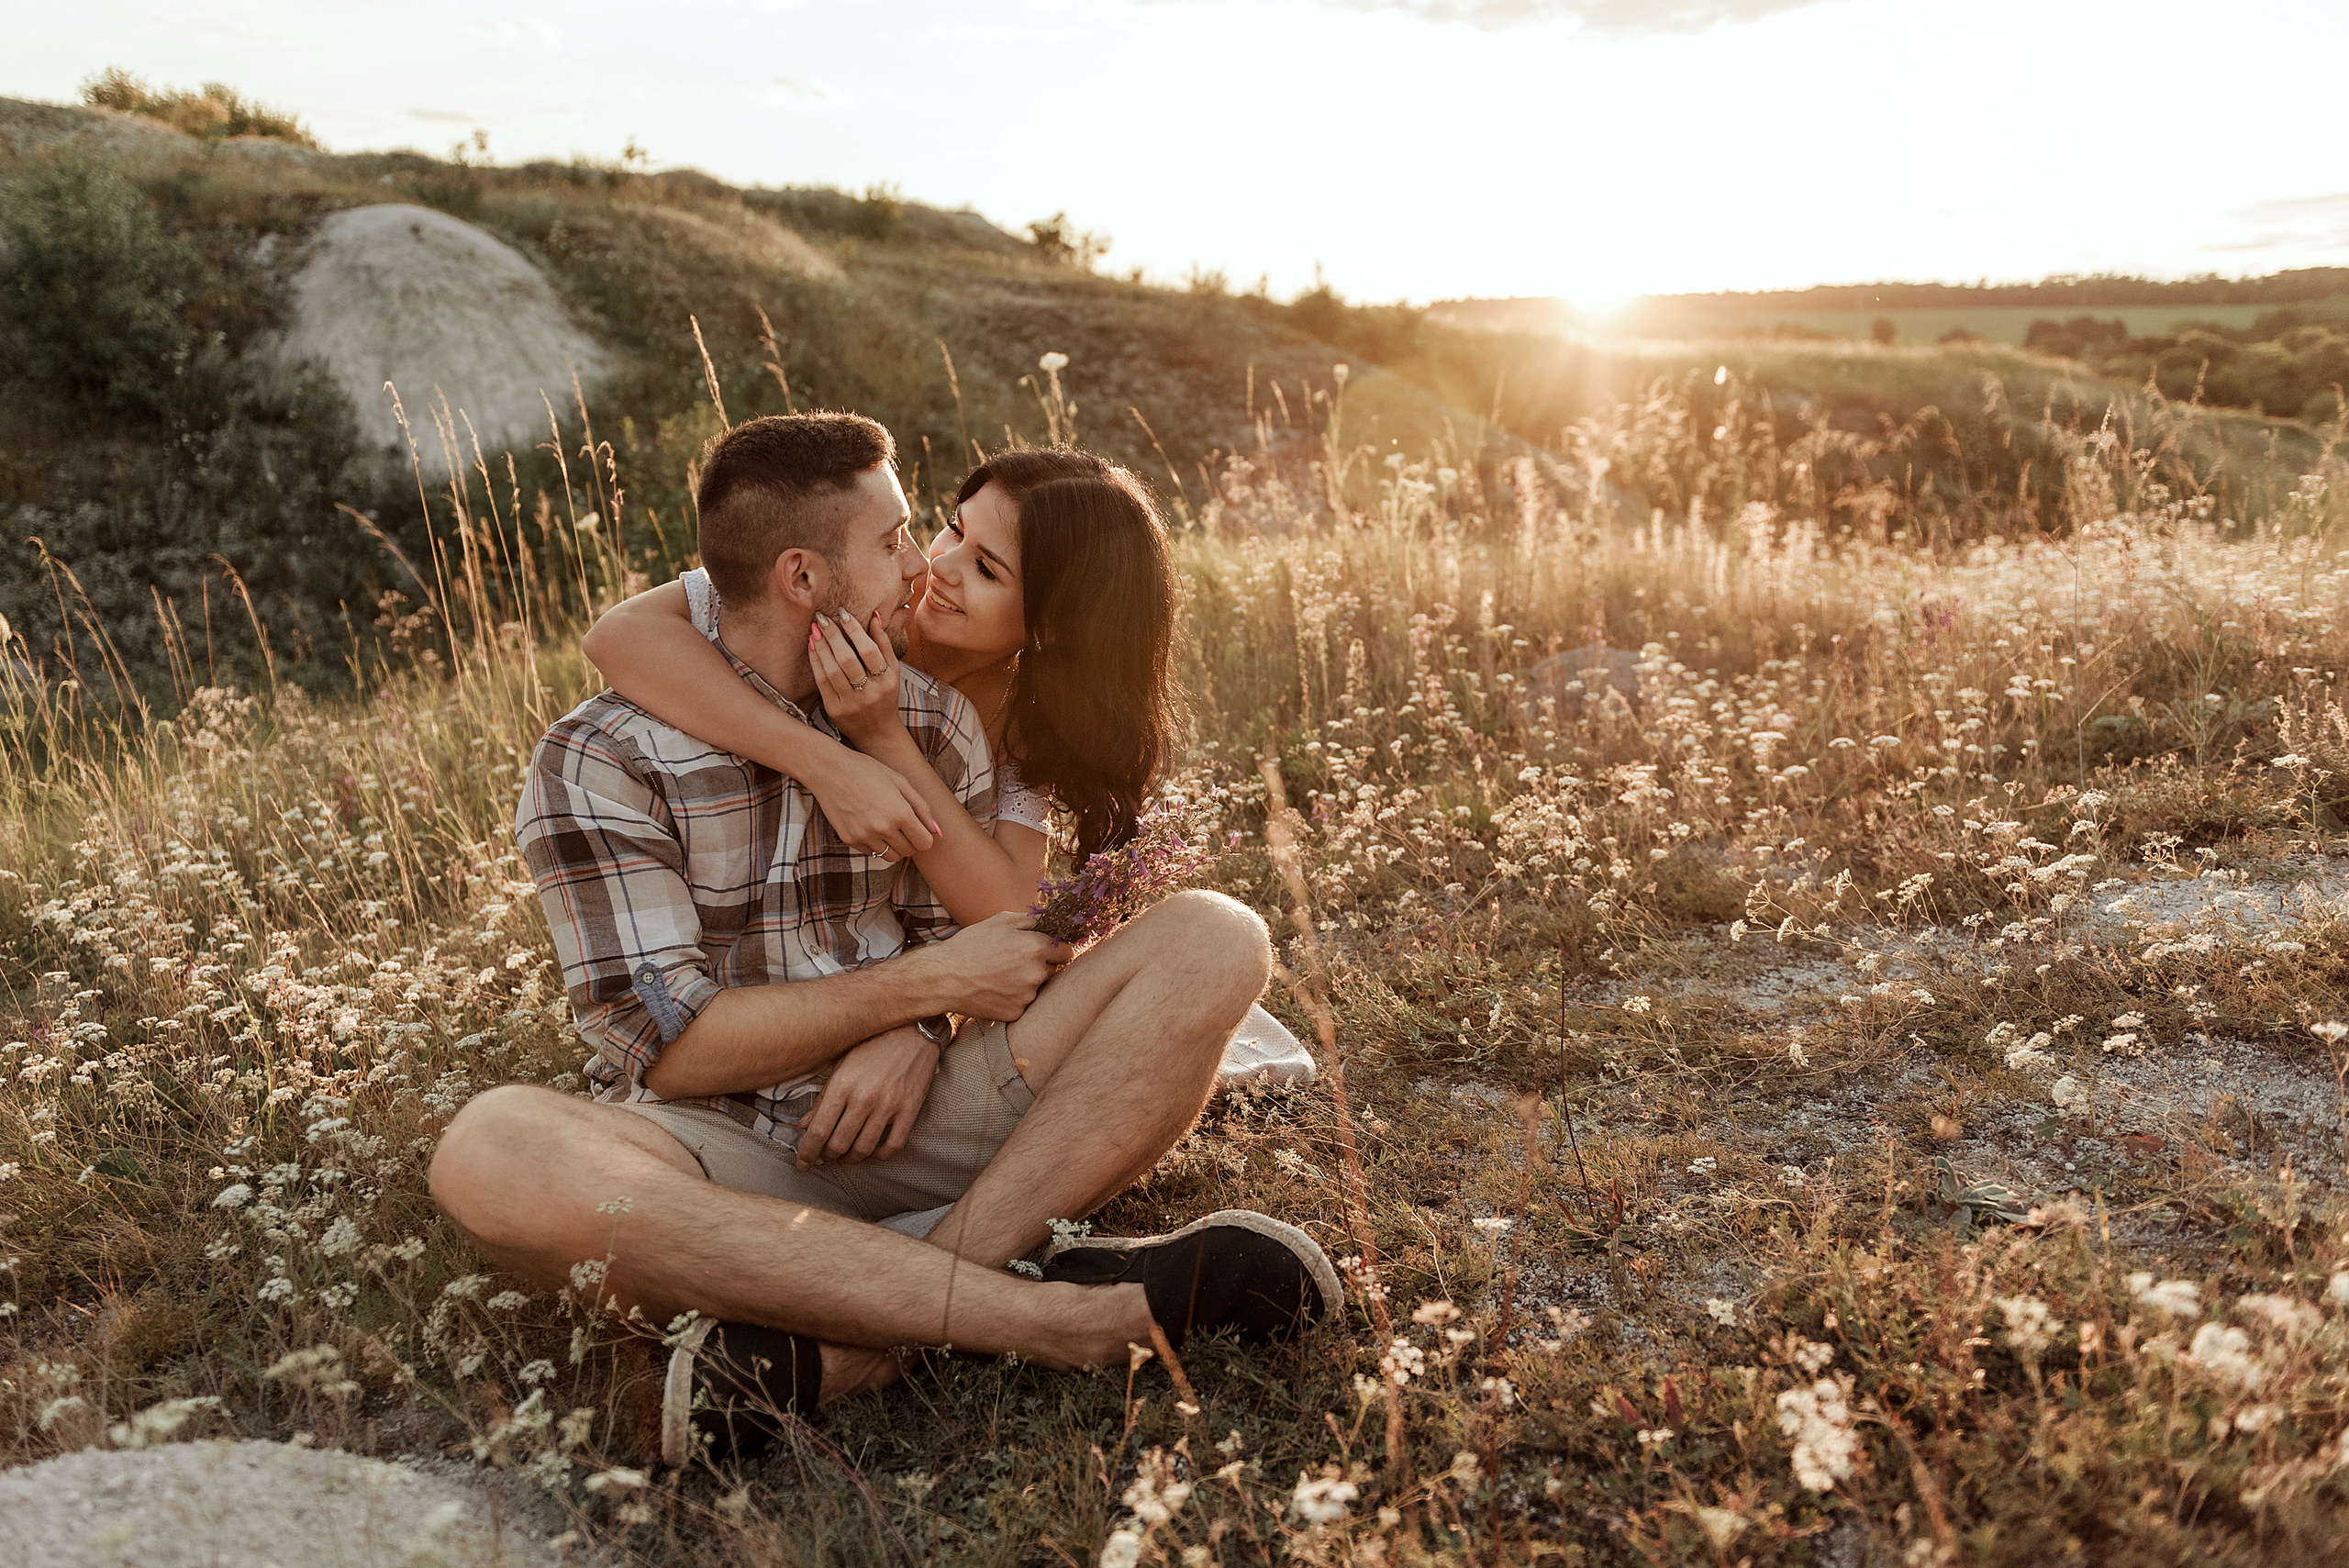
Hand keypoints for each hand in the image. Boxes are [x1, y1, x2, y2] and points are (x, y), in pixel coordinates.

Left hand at [795, 1024, 937, 1170]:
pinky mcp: (910, 1109)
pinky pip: (893, 1145)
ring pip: (864, 1149)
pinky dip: (880, 1156)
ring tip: (845, 1156)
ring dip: (851, 1159)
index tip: (802, 1163)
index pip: (819, 1130)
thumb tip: (803, 1125)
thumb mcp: (841, 1064)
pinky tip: (872, 1153)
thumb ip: (822, 1098)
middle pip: (839, 1143)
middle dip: (827, 1156)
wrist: (914, 1030)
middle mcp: (864, 1097)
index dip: (807, 1152)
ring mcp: (889, 1105)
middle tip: (824, 1157)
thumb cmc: (874, 1044)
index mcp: (843, 1084)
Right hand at [806, 746, 939, 860]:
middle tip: (902, 824)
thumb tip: (937, 832)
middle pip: (909, 851)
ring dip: (894, 845)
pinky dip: (876, 844)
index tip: (919, 828)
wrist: (829, 770)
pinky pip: (872, 852)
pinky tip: (870, 825)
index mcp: (900, 812)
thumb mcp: (901, 782)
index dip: (925, 837)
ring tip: (887, 826)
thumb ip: (922, 808)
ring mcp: (865, 836)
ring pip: (890, 856)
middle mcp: (883, 828)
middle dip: (910, 841)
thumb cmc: (868, 771)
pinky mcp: (850, 839)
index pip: (925, 843)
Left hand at [810, 609, 908, 745]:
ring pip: (833, 670)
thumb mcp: (893, 671)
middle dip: (833, 635)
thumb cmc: (885, 695)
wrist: (878, 733)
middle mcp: (870, 693)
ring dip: (822, 646)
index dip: (855, 630)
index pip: (870, 651)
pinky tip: (812, 646)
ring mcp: (851, 703)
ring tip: (815, 628)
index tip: (843, 613)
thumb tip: (874, 616)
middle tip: (822, 617)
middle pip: (848, 659)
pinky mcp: (835, 710)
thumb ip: (884, 644)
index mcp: (887, 681)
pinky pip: (822, 682)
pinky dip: (816, 661)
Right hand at [913, 912, 1071, 1021]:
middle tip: (1015, 962)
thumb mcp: (1001, 921)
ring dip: (1027, 982)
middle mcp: (1036, 974)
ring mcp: (1027, 996)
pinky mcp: (1016, 1013)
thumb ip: (1032, 920)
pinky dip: (1015, 998)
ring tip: (1001, 975)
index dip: (1057, 949)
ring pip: (1038, 987)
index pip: (1067, 951)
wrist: (944, 978)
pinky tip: (996, 989)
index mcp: (1036, 948)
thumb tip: (1052, 921)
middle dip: (1040, 965)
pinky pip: (1024, 1003)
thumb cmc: (971, 945)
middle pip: (1052, 970)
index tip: (1047, 950)